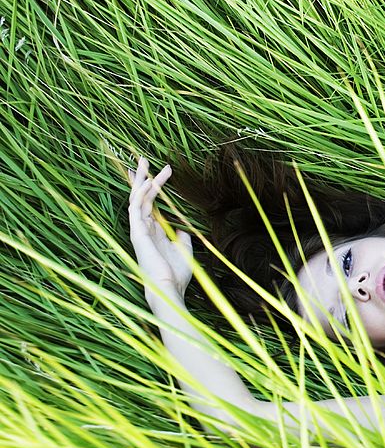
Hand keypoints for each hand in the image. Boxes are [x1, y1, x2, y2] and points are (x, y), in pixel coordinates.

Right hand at [127, 157, 192, 304]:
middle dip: (141, 178)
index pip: (149, 205)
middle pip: (140, 198)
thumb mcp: (184, 251)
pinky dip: (141, 193)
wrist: (169, 288)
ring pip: (137, 198)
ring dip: (141, 180)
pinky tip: (148, 181)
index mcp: (153, 232)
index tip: (157, 172)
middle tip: (144, 159)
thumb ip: (182, 238)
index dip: (151, 188)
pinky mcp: (137, 232)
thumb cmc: (176, 274)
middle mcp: (143, 229)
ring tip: (146, 162)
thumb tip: (182, 228)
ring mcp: (138, 230)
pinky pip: (136, 208)